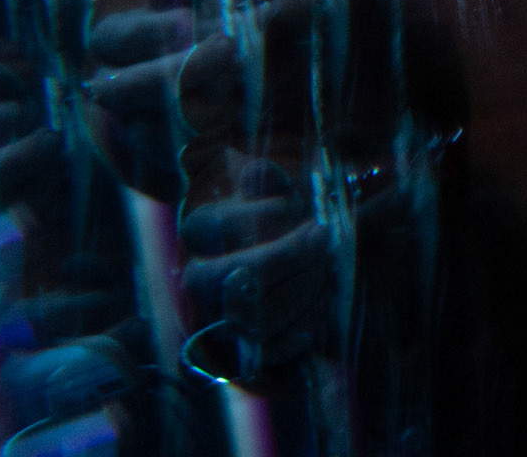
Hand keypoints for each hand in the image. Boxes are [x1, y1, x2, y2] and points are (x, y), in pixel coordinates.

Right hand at [178, 155, 333, 372]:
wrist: (274, 261)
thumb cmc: (273, 218)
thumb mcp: (267, 190)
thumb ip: (263, 179)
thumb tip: (256, 174)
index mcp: (199, 231)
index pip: (222, 226)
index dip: (263, 217)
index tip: (295, 206)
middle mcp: (199, 279)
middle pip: (240, 275)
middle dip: (289, 256)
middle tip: (322, 236)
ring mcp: (220, 318)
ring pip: (259, 317)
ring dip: (303, 287)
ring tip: (327, 263)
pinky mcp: (245, 352)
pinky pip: (276, 348)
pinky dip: (306, 323)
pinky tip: (324, 296)